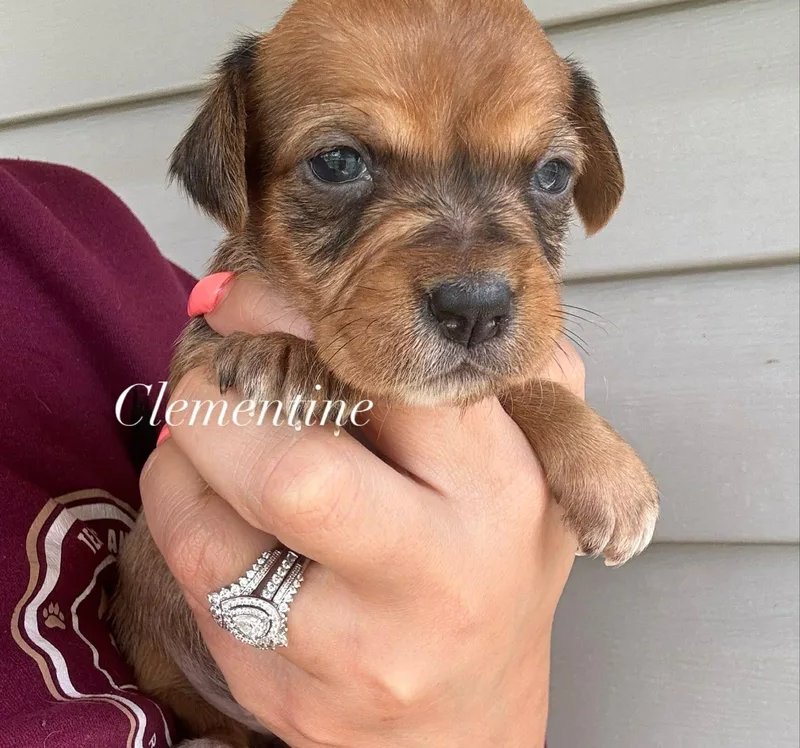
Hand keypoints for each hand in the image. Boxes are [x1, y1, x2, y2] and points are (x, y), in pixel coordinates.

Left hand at [142, 273, 581, 746]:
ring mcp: (348, 650)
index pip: (393, 382)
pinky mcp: (279, 692)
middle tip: (211, 363)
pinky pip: (191, 580)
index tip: (250, 297)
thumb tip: (439, 296)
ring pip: (211, 529)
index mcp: (497, 495)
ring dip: (184, 451)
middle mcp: (428, 578)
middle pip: (293, 470)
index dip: (299, 322)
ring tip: (205, 424)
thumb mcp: (539, 472)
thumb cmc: (498, 572)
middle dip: (221, 394)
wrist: (466, 718)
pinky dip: (177, 509)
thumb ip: (518, 378)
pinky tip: (207, 491)